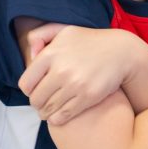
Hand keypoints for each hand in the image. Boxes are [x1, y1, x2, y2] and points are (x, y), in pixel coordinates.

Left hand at [18, 25, 142, 124]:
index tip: (36, 90)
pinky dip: (58, 119)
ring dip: (46, 113)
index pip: (26, 83)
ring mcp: (74, 84)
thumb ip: (41, 35)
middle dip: (37, 104)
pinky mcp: (87, 97)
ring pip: (48, 110)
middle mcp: (60, 69)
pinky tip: (60, 115)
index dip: (29, 90)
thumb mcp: (65, 30)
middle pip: (36, 100)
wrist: (121, 52)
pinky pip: (63, 116)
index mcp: (51, 53)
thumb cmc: (90, 41)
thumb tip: (31, 53)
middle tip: (43, 103)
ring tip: (50, 110)